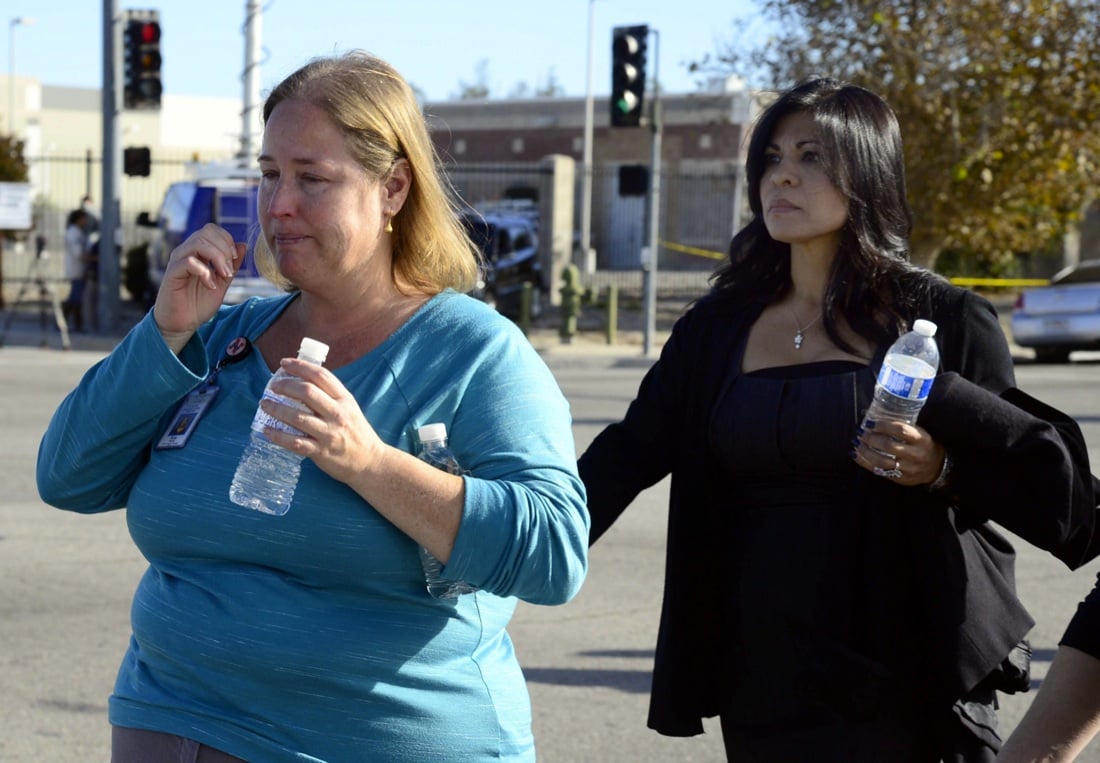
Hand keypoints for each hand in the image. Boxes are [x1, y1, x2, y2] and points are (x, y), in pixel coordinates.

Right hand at [152, 224, 244, 351]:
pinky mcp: (172, 273)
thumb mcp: (222, 282)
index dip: (227, 240)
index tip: (234, 260)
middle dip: (225, 249)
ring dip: (217, 258)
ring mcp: (178, 261)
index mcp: (198, 251)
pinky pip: (188, 262)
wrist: (182, 323)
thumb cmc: (198, 303)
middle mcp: (186, 251)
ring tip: (223, 276)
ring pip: (198, 242)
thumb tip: (243, 244)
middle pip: (207, 231)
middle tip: (229, 270)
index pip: (212, 229)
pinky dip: (204, 272)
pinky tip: (210, 285)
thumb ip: (232, 265)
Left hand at [259, 356, 465, 557]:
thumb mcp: (349, 408)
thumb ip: (329, 396)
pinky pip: (295, 443)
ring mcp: (329, 433)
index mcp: (344, 399)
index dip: (300, 366)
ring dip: (276, 409)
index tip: (284, 364)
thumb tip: (301, 381)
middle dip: (285, 386)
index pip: (320, 376)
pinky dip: (278, 436)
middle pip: (307, 392)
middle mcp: (337, 414)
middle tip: (273, 386)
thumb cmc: (356, 432)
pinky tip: (267, 430)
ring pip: (298, 417)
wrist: (370, 462)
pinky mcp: (321, 452)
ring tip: (264, 404)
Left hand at [852, 418, 945, 486]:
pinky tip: (856, 454)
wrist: (936, 467)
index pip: (901, 430)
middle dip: (871, 438)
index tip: (870, 422)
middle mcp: (916, 454)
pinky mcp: (901, 479)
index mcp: (921, 439)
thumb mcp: (919, 433)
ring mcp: (908, 469)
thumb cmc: (922, 445)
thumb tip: (873, 417)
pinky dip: (865, 462)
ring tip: (857, 443)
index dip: (884, 425)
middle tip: (861, 433)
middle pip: (889, 446)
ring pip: (882, 461)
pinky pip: (880, 471)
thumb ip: (901, 427)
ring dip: (865, 451)